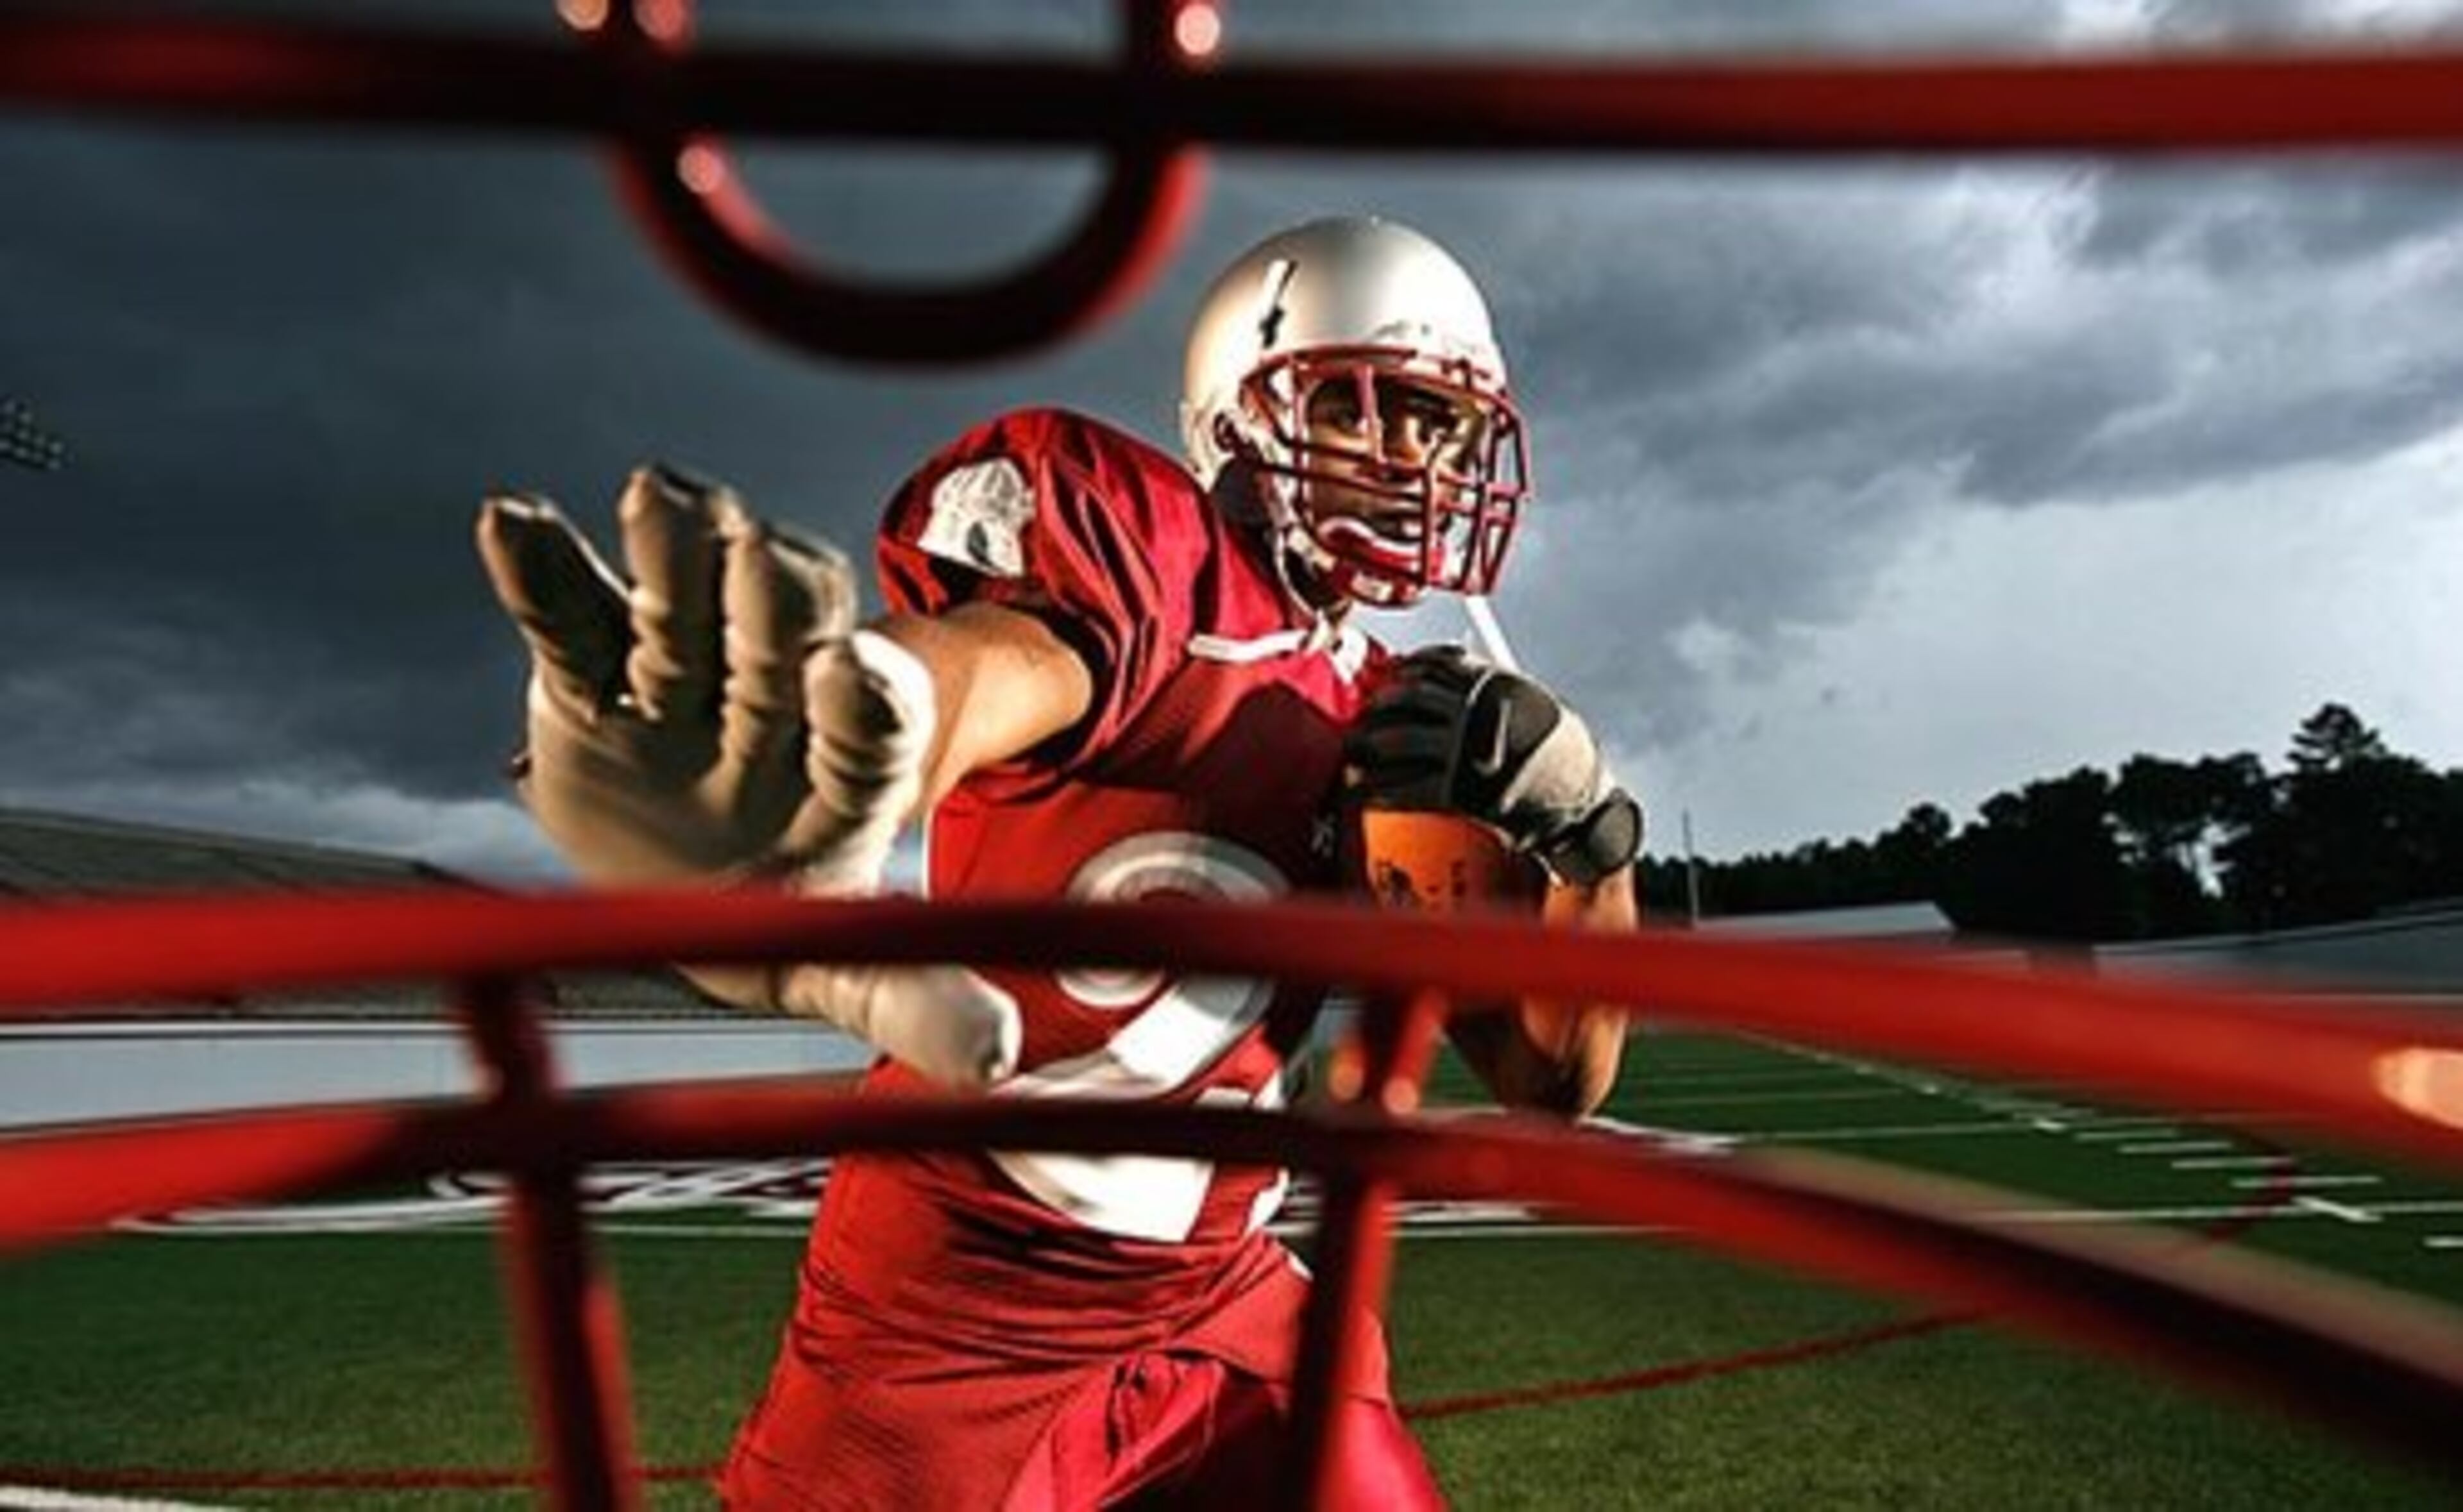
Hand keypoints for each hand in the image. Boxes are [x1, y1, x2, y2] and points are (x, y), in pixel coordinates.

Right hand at [476, 466, 1018, 1085]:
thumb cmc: (790, 921)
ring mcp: (679, 682)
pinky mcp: (589, 678)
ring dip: (675, 551)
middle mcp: (770, 707)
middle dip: (774, 604)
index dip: (861, 697)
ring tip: (662, 500)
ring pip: (682, 605)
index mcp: (848, 770)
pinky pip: (569, 618)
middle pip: (781, 638)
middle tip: (763, 561)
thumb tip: (1001, 1059)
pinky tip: (512, 521)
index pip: (868, 722)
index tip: (855, 672)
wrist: (691, 888)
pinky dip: (542, 573)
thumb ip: (915, 1004)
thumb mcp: (850, 968)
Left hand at [1345, 646, 1641, 885]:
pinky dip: (1378, 790)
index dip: (1407, 669)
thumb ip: (1494, 689)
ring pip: (1397, 741)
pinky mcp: (1457, 790)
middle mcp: (1473, 711)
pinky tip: (1365, 791)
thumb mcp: (1533, 705)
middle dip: (1380, 707)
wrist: (1581, 803)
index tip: (1394, 676)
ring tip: (1354, 753)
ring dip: (1367, 747)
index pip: (1436, 663)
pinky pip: (1404, 787)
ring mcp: (1463, 750)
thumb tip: (1452, 675)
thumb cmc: (1560, 756)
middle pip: (1408, 698)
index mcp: (1493, 684)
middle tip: (1366, 717)